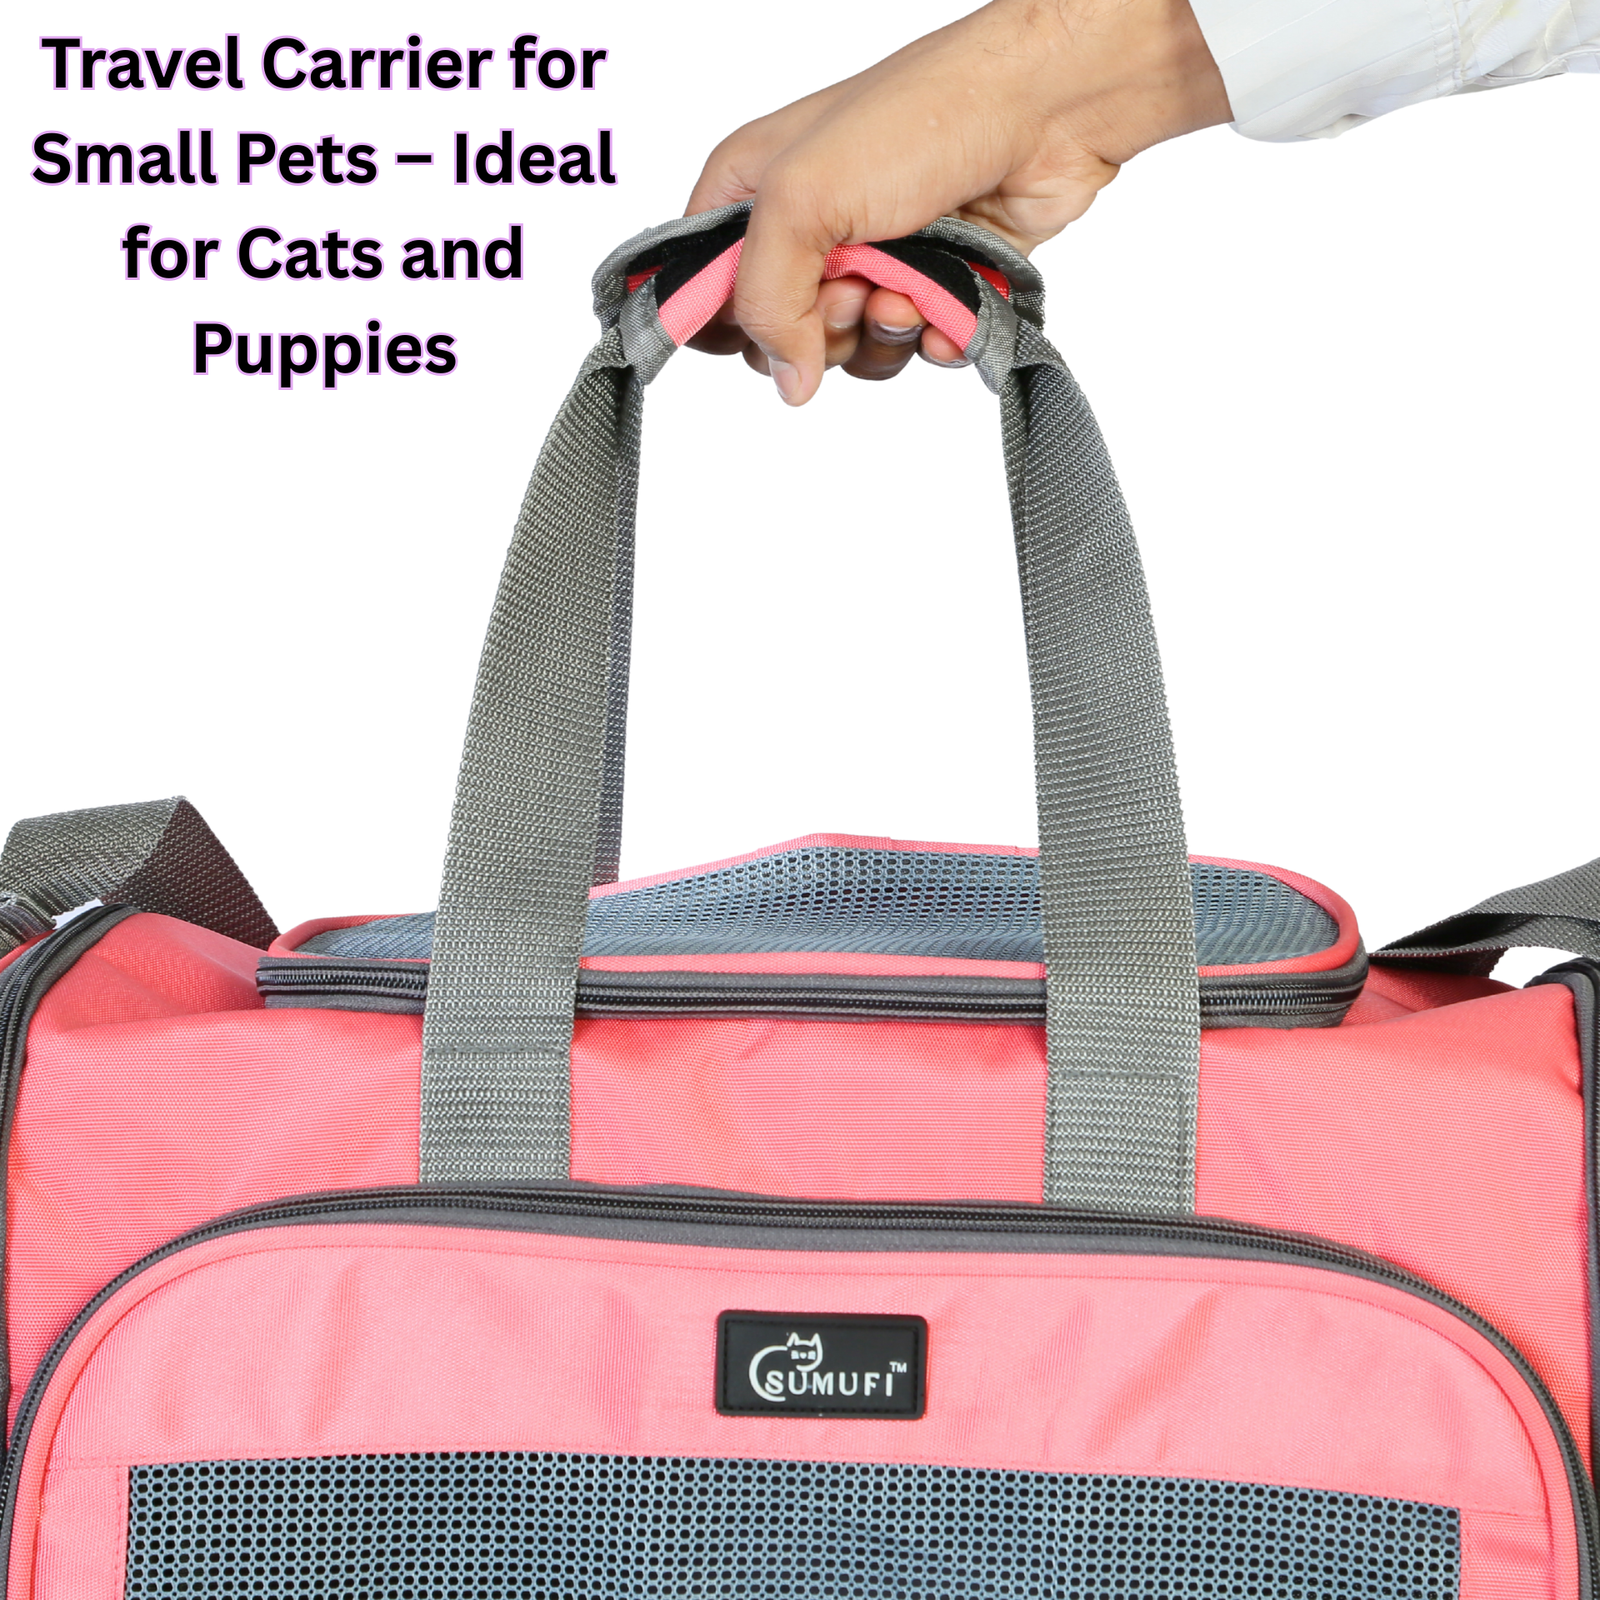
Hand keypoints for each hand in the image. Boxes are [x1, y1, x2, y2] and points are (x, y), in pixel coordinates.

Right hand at [685, 0, 1230, 401]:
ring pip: (848, 355)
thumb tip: (786, 379)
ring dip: (881, 338)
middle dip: (820, 330)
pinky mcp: (928, 285)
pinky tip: (945, 306)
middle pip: (779, 337)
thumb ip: (765, 297)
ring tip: (910, 289)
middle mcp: (807, 229)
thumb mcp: (804, 198)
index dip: (726, 320)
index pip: (702, 289)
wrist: (1044, 111)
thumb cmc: (920, 119)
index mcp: (751, 191)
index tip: (762, 316)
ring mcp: (870, 259)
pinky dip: (929, 341)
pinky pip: (910, 352)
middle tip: (855, 287)